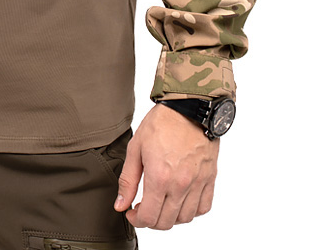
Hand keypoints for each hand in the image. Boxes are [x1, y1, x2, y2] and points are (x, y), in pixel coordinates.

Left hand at [113, 101, 217, 229]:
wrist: (188, 107)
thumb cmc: (161, 123)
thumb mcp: (136, 148)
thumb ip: (128, 180)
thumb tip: (120, 205)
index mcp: (159, 177)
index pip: (149, 217)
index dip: (137, 220)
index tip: (132, 212)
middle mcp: (180, 185)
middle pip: (166, 222)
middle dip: (151, 220)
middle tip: (144, 208)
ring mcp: (197, 183)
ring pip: (185, 218)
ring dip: (171, 217)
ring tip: (162, 203)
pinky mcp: (210, 178)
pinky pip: (203, 207)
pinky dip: (192, 210)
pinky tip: (181, 200)